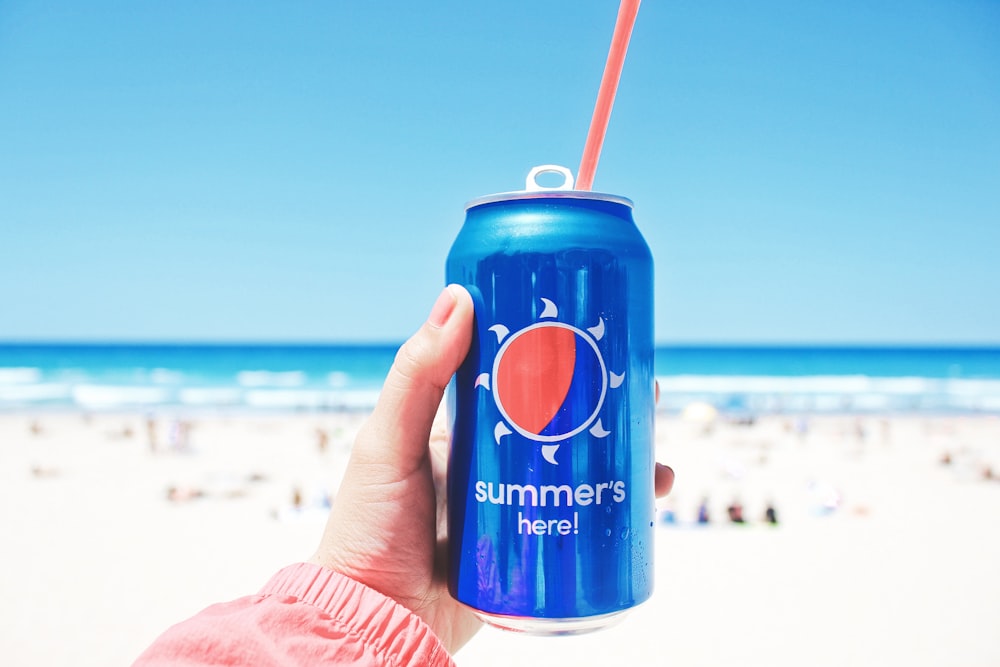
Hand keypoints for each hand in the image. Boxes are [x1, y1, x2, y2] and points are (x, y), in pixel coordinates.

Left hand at [309, 285, 673, 653]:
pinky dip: (619, 512)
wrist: (376, 623)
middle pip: (563, 422)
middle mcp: (492, 463)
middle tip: (645, 389)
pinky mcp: (531, 552)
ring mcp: (515, 507)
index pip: (518, 378)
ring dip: (625, 458)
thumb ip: (417, 376)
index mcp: (459, 430)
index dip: (560, 354)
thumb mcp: (390, 443)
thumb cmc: (369, 530)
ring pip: (581, 471)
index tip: (596, 330)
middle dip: (608, 404)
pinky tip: (648, 504)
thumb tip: (460, 296)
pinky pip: (582, 525)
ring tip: (657, 455)